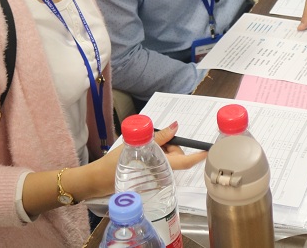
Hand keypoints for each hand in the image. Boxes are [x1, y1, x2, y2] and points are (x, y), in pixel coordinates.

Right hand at [88, 122, 206, 197]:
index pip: (185, 162)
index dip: (198, 156)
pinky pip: (159, 162)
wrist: (98, 179)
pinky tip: (142, 153)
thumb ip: (158, 138)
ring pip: (167, 158)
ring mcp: (156, 177)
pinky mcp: (150, 176)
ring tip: (143, 147)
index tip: (208, 150)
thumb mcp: (137, 146)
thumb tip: (175, 126)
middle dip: (171, 145)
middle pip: (176, 157)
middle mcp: (162, 174)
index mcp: (161, 167)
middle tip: (155, 138)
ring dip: (161, 150)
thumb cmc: (115, 163)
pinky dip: (155, 155)